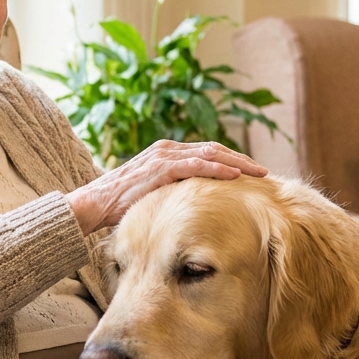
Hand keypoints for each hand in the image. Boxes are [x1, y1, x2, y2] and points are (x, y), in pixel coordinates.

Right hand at [65, 140, 267, 233]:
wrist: (93, 205)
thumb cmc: (121, 204)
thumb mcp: (153, 195)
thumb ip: (173, 194)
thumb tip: (194, 209)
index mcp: (168, 154)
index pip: (207, 153)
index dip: (231, 161)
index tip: (252, 173)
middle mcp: (169, 149)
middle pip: (214, 149)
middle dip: (241, 160)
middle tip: (264, 172)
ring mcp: (165, 156)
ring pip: (210, 154)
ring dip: (237, 163)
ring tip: (258, 173)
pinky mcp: (161, 167)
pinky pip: (196, 165)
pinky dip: (218, 169)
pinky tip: (236, 177)